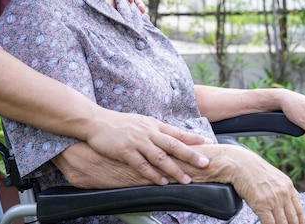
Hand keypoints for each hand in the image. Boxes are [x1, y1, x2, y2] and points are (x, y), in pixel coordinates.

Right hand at [85, 110, 210, 184]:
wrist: (96, 121)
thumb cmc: (119, 123)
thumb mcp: (140, 122)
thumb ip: (155, 130)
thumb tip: (170, 138)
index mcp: (153, 124)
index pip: (177, 132)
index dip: (193, 138)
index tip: (209, 143)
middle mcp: (148, 132)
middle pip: (173, 144)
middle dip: (191, 154)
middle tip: (205, 163)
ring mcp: (137, 141)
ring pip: (160, 157)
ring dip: (174, 169)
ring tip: (186, 179)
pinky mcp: (125, 151)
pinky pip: (142, 165)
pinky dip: (153, 175)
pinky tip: (162, 182)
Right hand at [230, 149, 304, 223]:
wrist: (239, 163)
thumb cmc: (252, 170)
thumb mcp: (272, 177)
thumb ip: (280, 189)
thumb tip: (283, 203)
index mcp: (288, 186)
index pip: (299, 211)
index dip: (300, 223)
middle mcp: (283, 193)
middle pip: (292, 219)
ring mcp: (273, 200)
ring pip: (282, 223)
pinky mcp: (262, 205)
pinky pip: (270, 223)